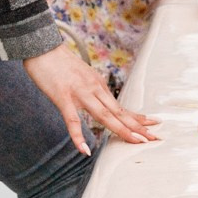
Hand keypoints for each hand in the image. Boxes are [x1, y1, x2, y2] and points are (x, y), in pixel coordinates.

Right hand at [23, 43, 157, 151]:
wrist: (43, 47)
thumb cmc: (59, 62)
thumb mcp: (82, 75)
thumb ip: (91, 88)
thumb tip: (99, 100)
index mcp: (99, 86)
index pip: (120, 107)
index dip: (137, 117)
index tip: (152, 125)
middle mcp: (94, 90)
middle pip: (118, 112)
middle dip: (137, 126)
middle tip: (154, 137)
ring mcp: (80, 94)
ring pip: (104, 115)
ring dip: (121, 129)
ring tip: (136, 141)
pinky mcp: (63, 97)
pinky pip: (72, 121)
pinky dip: (78, 136)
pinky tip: (84, 150)